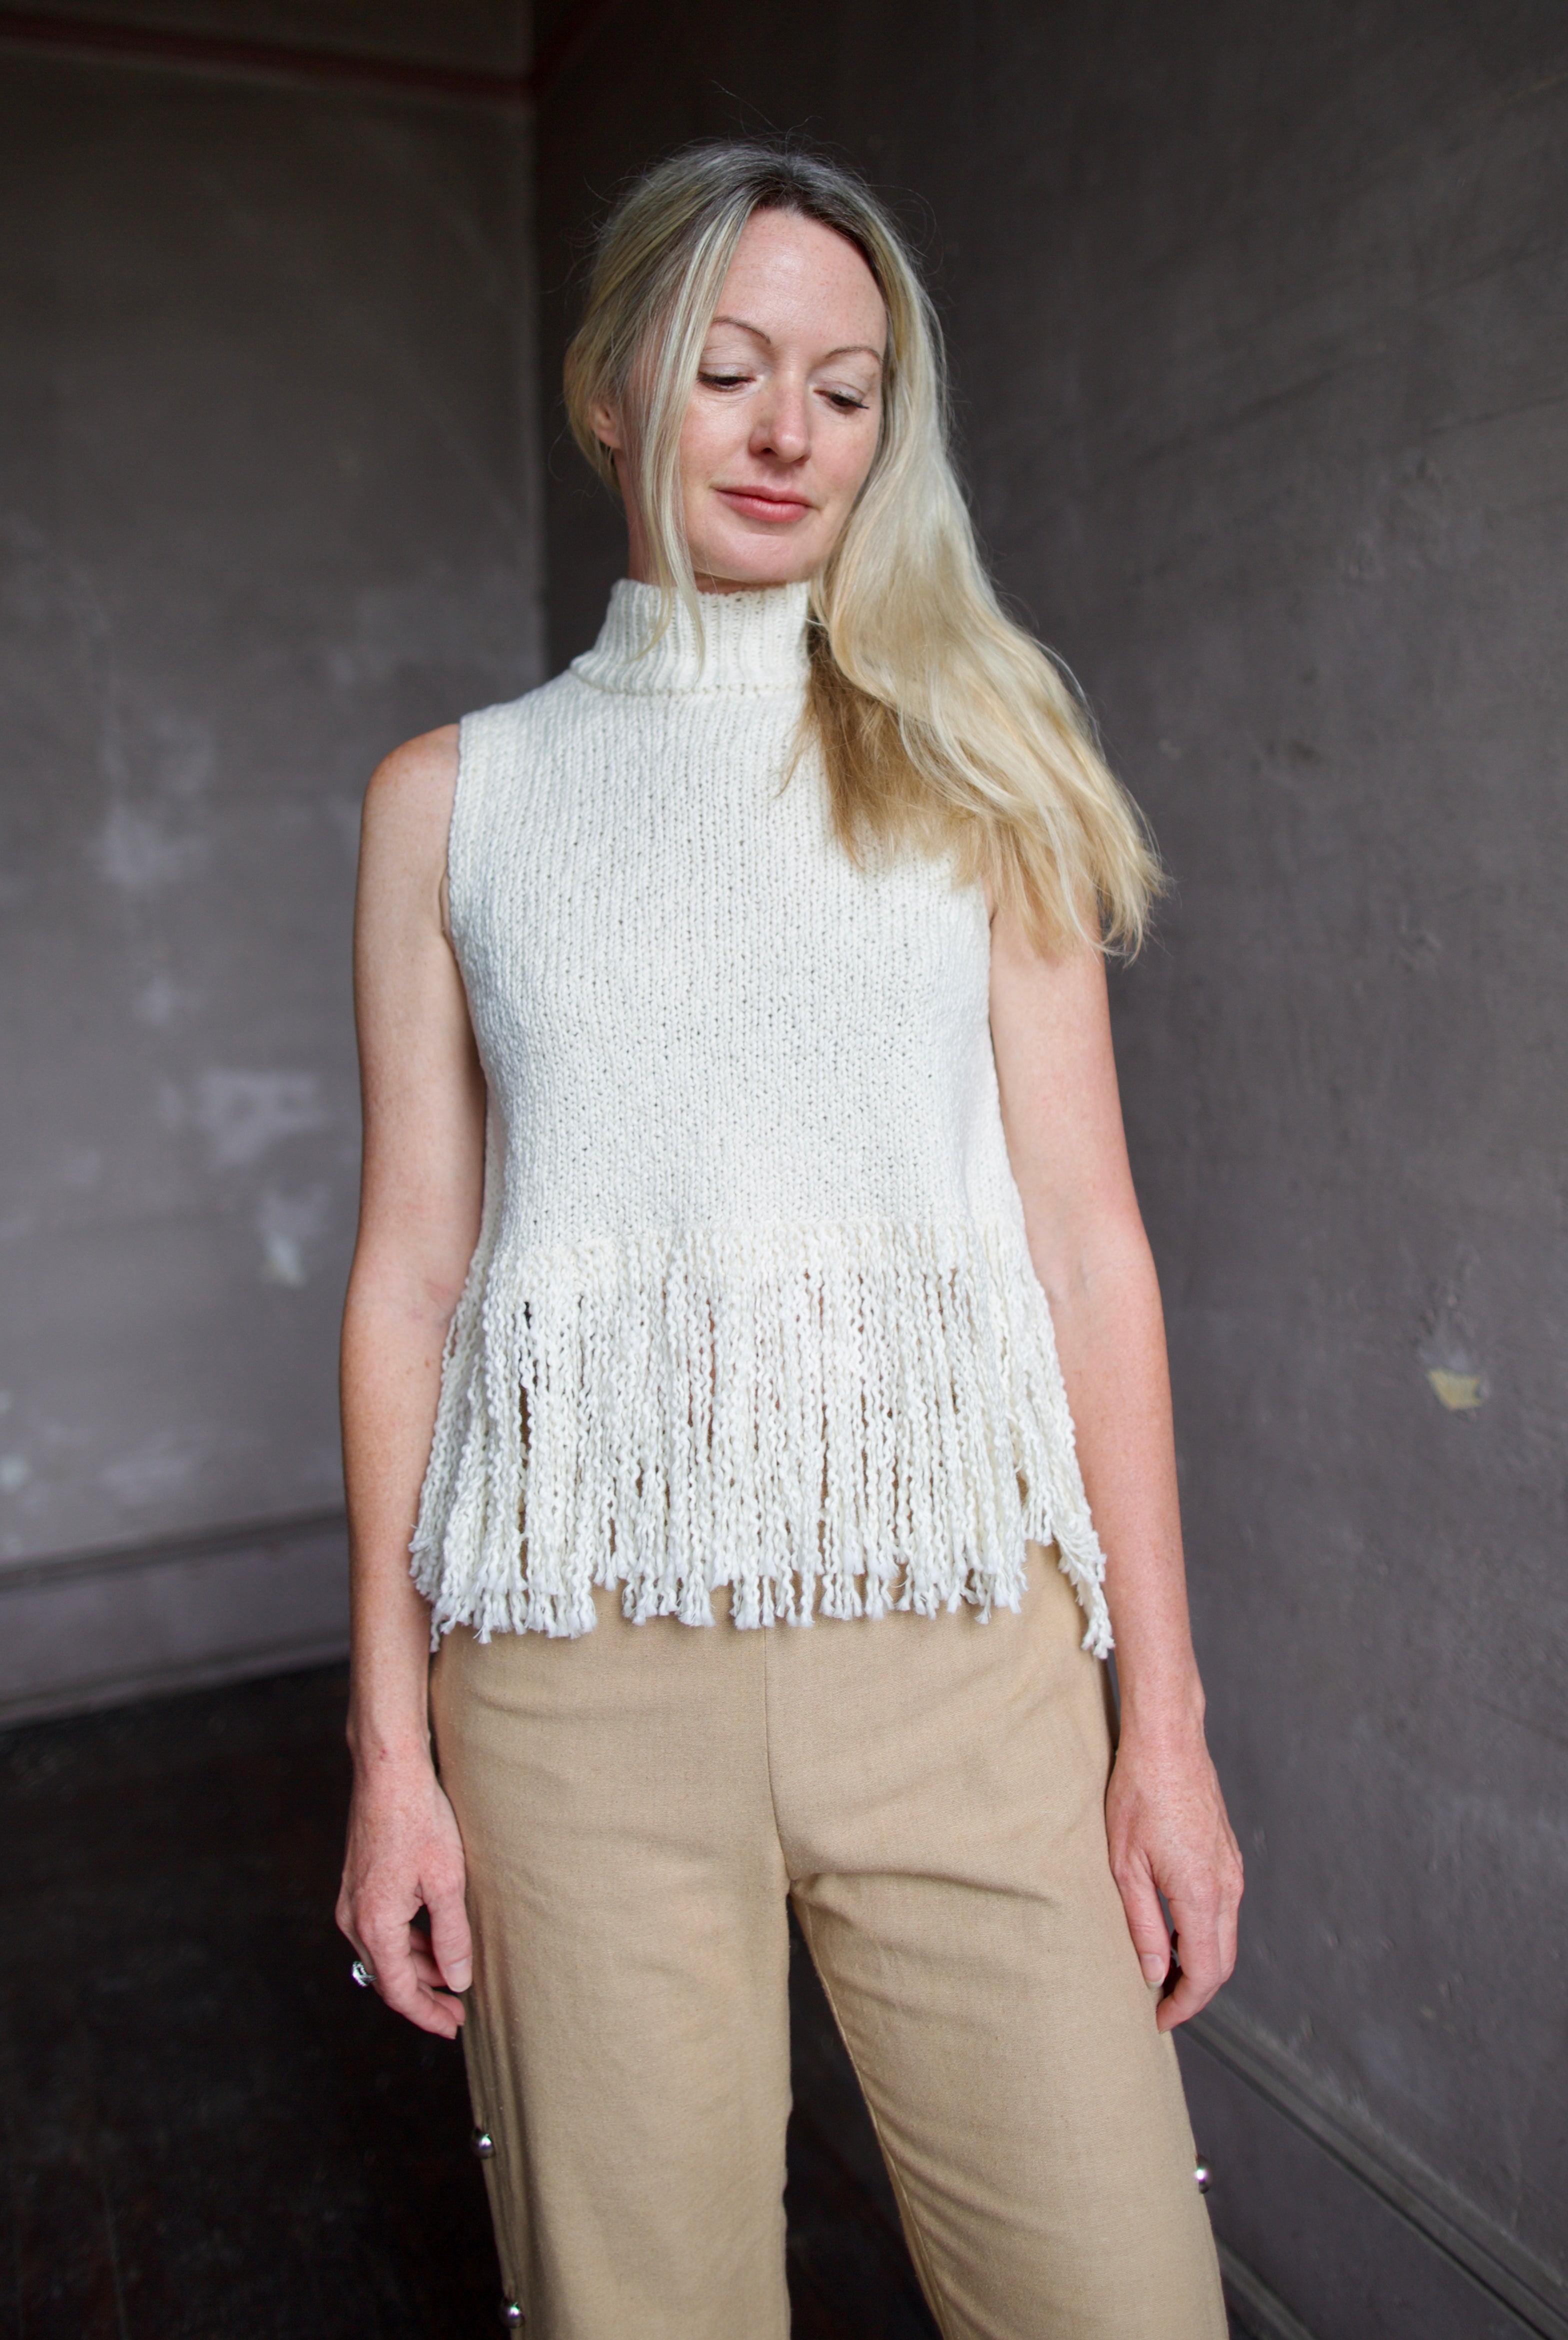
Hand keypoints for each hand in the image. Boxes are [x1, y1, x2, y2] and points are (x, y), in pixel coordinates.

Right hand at [336, 1755, 471, 2038]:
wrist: (388, 1772)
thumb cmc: (419, 1820)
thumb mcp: (447, 1882)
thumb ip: (452, 1936)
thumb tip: (457, 1979)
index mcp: (375, 1925)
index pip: (399, 1990)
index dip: (427, 2014)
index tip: (453, 2026)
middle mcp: (353, 1918)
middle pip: (388, 1976)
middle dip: (423, 1996)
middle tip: (457, 2010)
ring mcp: (351, 1900)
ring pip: (383, 1952)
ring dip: (416, 1968)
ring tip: (451, 1976)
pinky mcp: (357, 1883)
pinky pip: (379, 1929)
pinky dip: (406, 1942)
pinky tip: (431, 1938)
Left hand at [1105, 1722, 1242, 2031]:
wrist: (1167, 1741)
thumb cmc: (1139, 1796)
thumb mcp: (1125, 1866)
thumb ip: (1141, 1926)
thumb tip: (1154, 1975)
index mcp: (1203, 1895)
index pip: (1205, 1973)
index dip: (1184, 2005)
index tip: (1159, 2021)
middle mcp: (1228, 1887)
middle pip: (1222, 1961)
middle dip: (1194, 1992)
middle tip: (1159, 2005)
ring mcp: (1232, 1869)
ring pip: (1225, 1936)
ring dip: (1199, 1962)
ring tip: (1160, 1972)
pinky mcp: (1228, 1855)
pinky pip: (1224, 1910)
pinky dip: (1203, 1933)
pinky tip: (1172, 1931)